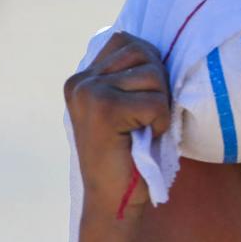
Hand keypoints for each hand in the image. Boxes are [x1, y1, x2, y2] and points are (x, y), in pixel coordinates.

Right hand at [64, 32, 171, 216]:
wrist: (114, 200)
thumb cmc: (131, 156)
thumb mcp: (127, 108)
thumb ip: (131, 76)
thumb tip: (156, 47)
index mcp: (83, 78)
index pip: (127, 41)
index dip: (149, 67)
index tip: (143, 103)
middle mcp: (80, 81)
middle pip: (142, 52)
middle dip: (158, 85)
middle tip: (147, 118)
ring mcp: (88, 93)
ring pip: (152, 75)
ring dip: (160, 106)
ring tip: (143, 129)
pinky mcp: (103, 109)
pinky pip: (155, 102)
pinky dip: (160, 123)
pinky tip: (145, 139)